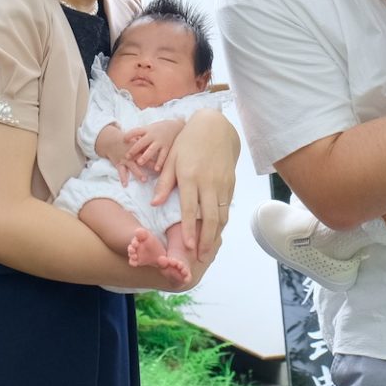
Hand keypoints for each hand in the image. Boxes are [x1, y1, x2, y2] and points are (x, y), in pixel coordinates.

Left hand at [124, 120, 183, 174]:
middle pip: (142, 142)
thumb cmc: (159, 129)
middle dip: (134, 149)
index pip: (136, 131)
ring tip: (139, 162)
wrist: (176, 126)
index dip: (129, 135)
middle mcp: (153, 135)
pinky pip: (163, 156)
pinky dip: (160, 162)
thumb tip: (127, 138)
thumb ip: (140, 134)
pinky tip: (156, 169)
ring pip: (152, 150)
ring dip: (145, 156)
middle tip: (127, 156)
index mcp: (147, 130)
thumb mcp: (149, 128)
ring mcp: (160, 142)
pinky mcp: (167, 147)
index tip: (123, 139)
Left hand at [152, 108, 237, 262]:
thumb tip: (154, 203)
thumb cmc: (188, 142)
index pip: (189, 209)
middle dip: (206, 241)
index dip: (189, 229)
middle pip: (210, 218)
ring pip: (221, 215)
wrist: (215, 127)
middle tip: (201, 258)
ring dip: (216, 235)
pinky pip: (227, 207)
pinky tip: (216, 232)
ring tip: (208, 250)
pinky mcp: (230, 183)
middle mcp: (208, 182)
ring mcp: (222, 183)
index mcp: (190, 176)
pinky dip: (222, 222)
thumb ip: (164, 182)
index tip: (187, 246)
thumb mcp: (172, 158)